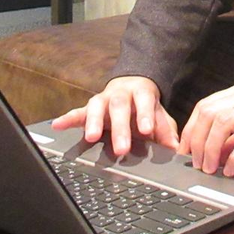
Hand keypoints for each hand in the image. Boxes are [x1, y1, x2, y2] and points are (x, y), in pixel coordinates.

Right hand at [51, 75, 179, 156]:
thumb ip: (166, 129)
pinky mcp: (89, 107)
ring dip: (93, 122)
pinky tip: (57, 125)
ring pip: (97, 106)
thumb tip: (175, 147)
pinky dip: (67, 118)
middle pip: (119, 107)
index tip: (146, 131)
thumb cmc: (145, 105)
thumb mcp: (159, 114)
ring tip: (90, 137)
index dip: (145, 115)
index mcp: (141, 92)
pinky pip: (77, 112)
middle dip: (119, 128)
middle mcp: (120, 93)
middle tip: (121, 148)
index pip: (144, 102)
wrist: (132, 85)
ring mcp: (103, 99)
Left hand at [179, 80, 233, 177]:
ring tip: (211, 169)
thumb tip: (207, 156)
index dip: (190, 131)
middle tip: (197, 165)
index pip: (205, 106)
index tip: (185, 153)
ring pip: (223, 123)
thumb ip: (231, 139)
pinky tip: (233, 171)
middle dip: (197, 142)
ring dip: (211, 150)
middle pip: (209, 113)